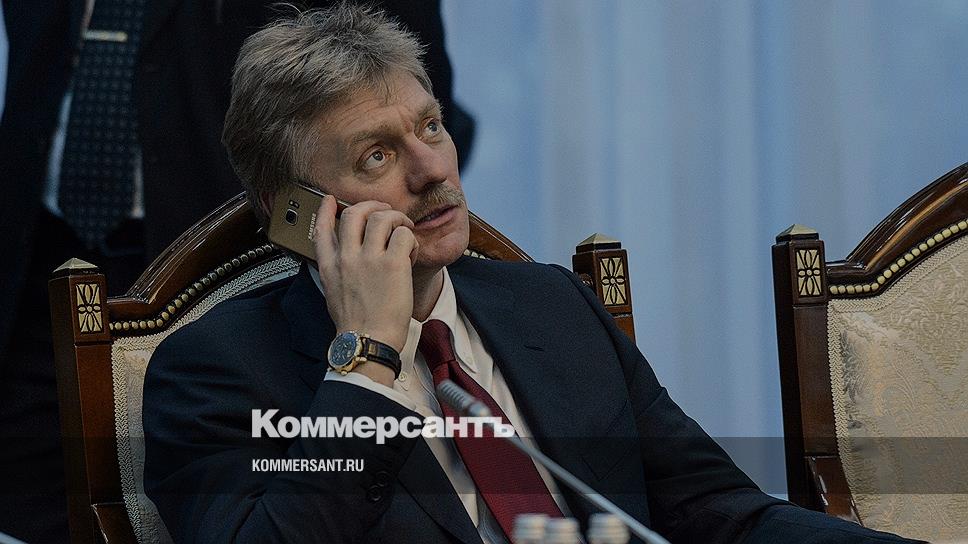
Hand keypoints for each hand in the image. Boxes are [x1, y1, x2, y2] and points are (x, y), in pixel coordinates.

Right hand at [314, 196, 417, 384]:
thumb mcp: (334, 293)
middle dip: (371, 205)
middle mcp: (347, 257)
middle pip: (354, 213)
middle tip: (384, 210)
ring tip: (404, 229)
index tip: (330, 200)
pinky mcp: (393, 264)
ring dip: (397, 218)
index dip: (324, 209)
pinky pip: (404, 234)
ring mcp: (369, 259)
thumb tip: (347, 259)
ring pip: (382, 217)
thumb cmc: (357, 325)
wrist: (368, 341)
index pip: (321, 228)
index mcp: (330, 266)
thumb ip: (338, 272)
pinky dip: (411, 238)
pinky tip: (411, 252)